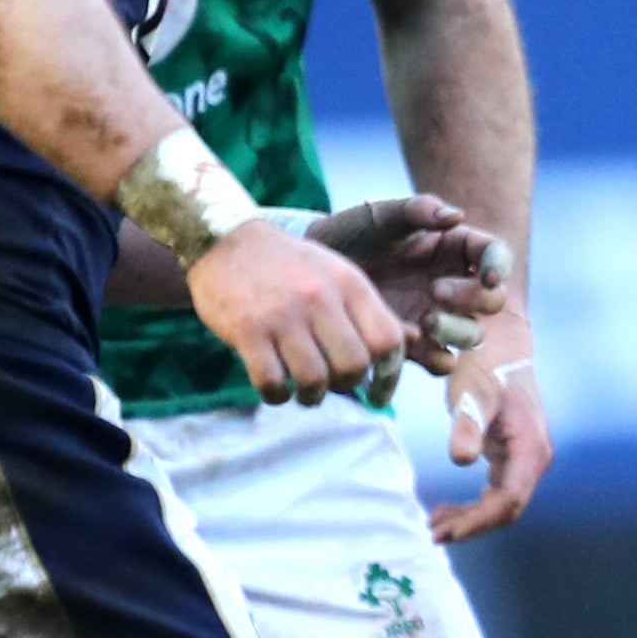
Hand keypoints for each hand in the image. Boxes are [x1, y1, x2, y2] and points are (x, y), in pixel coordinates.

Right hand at [187, 220, 409, 406]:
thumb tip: (411, 345)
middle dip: (348, 385)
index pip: (388, 341)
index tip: (380, 393)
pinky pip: (271, 381)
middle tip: (336, 385)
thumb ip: (367, 310)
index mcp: (350, 284)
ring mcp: (282, 315)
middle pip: (354, 365)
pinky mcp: (246, 331)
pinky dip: (276, 395)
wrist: (225, 241)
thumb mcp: (338, 274)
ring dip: (312, 396)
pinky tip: (276, 390)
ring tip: (306, 392)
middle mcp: (320, 299)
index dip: (390, 375)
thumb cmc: (290, 265)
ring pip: (314, 379)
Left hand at [303, 195, 505, 366]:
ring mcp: (439, 316)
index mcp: (456, 249)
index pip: (495, 255)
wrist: (312, 273)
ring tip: (425, 321)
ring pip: (472, 335)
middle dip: (471, 299)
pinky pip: (441, 361)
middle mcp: (457, 285)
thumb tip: (457, 215)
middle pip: (490, 301)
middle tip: (436, 291)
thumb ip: (418, 210)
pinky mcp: (418, 346)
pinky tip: (406, 343)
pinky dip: (431, 356)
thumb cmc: (353, 235)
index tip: (488, 276)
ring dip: (456, 331)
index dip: (499, 266)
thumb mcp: (382, 216)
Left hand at [434, 304, 553, 542]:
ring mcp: (525, 459)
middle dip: (471, 525)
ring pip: (502, 505)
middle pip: (507, 509)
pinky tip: (447, 507)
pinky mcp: (512, 457)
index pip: (509, 500)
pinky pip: (496, 493)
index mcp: (531, 448)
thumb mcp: (473, 393)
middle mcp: (534, 459)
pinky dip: (473, 506)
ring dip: (470, 518)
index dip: (478, 520)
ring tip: (434, 523)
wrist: (501, 346)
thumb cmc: (487, 367)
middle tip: (432, 533)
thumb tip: (460, 459)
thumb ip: (467, 425)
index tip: (445, 531)